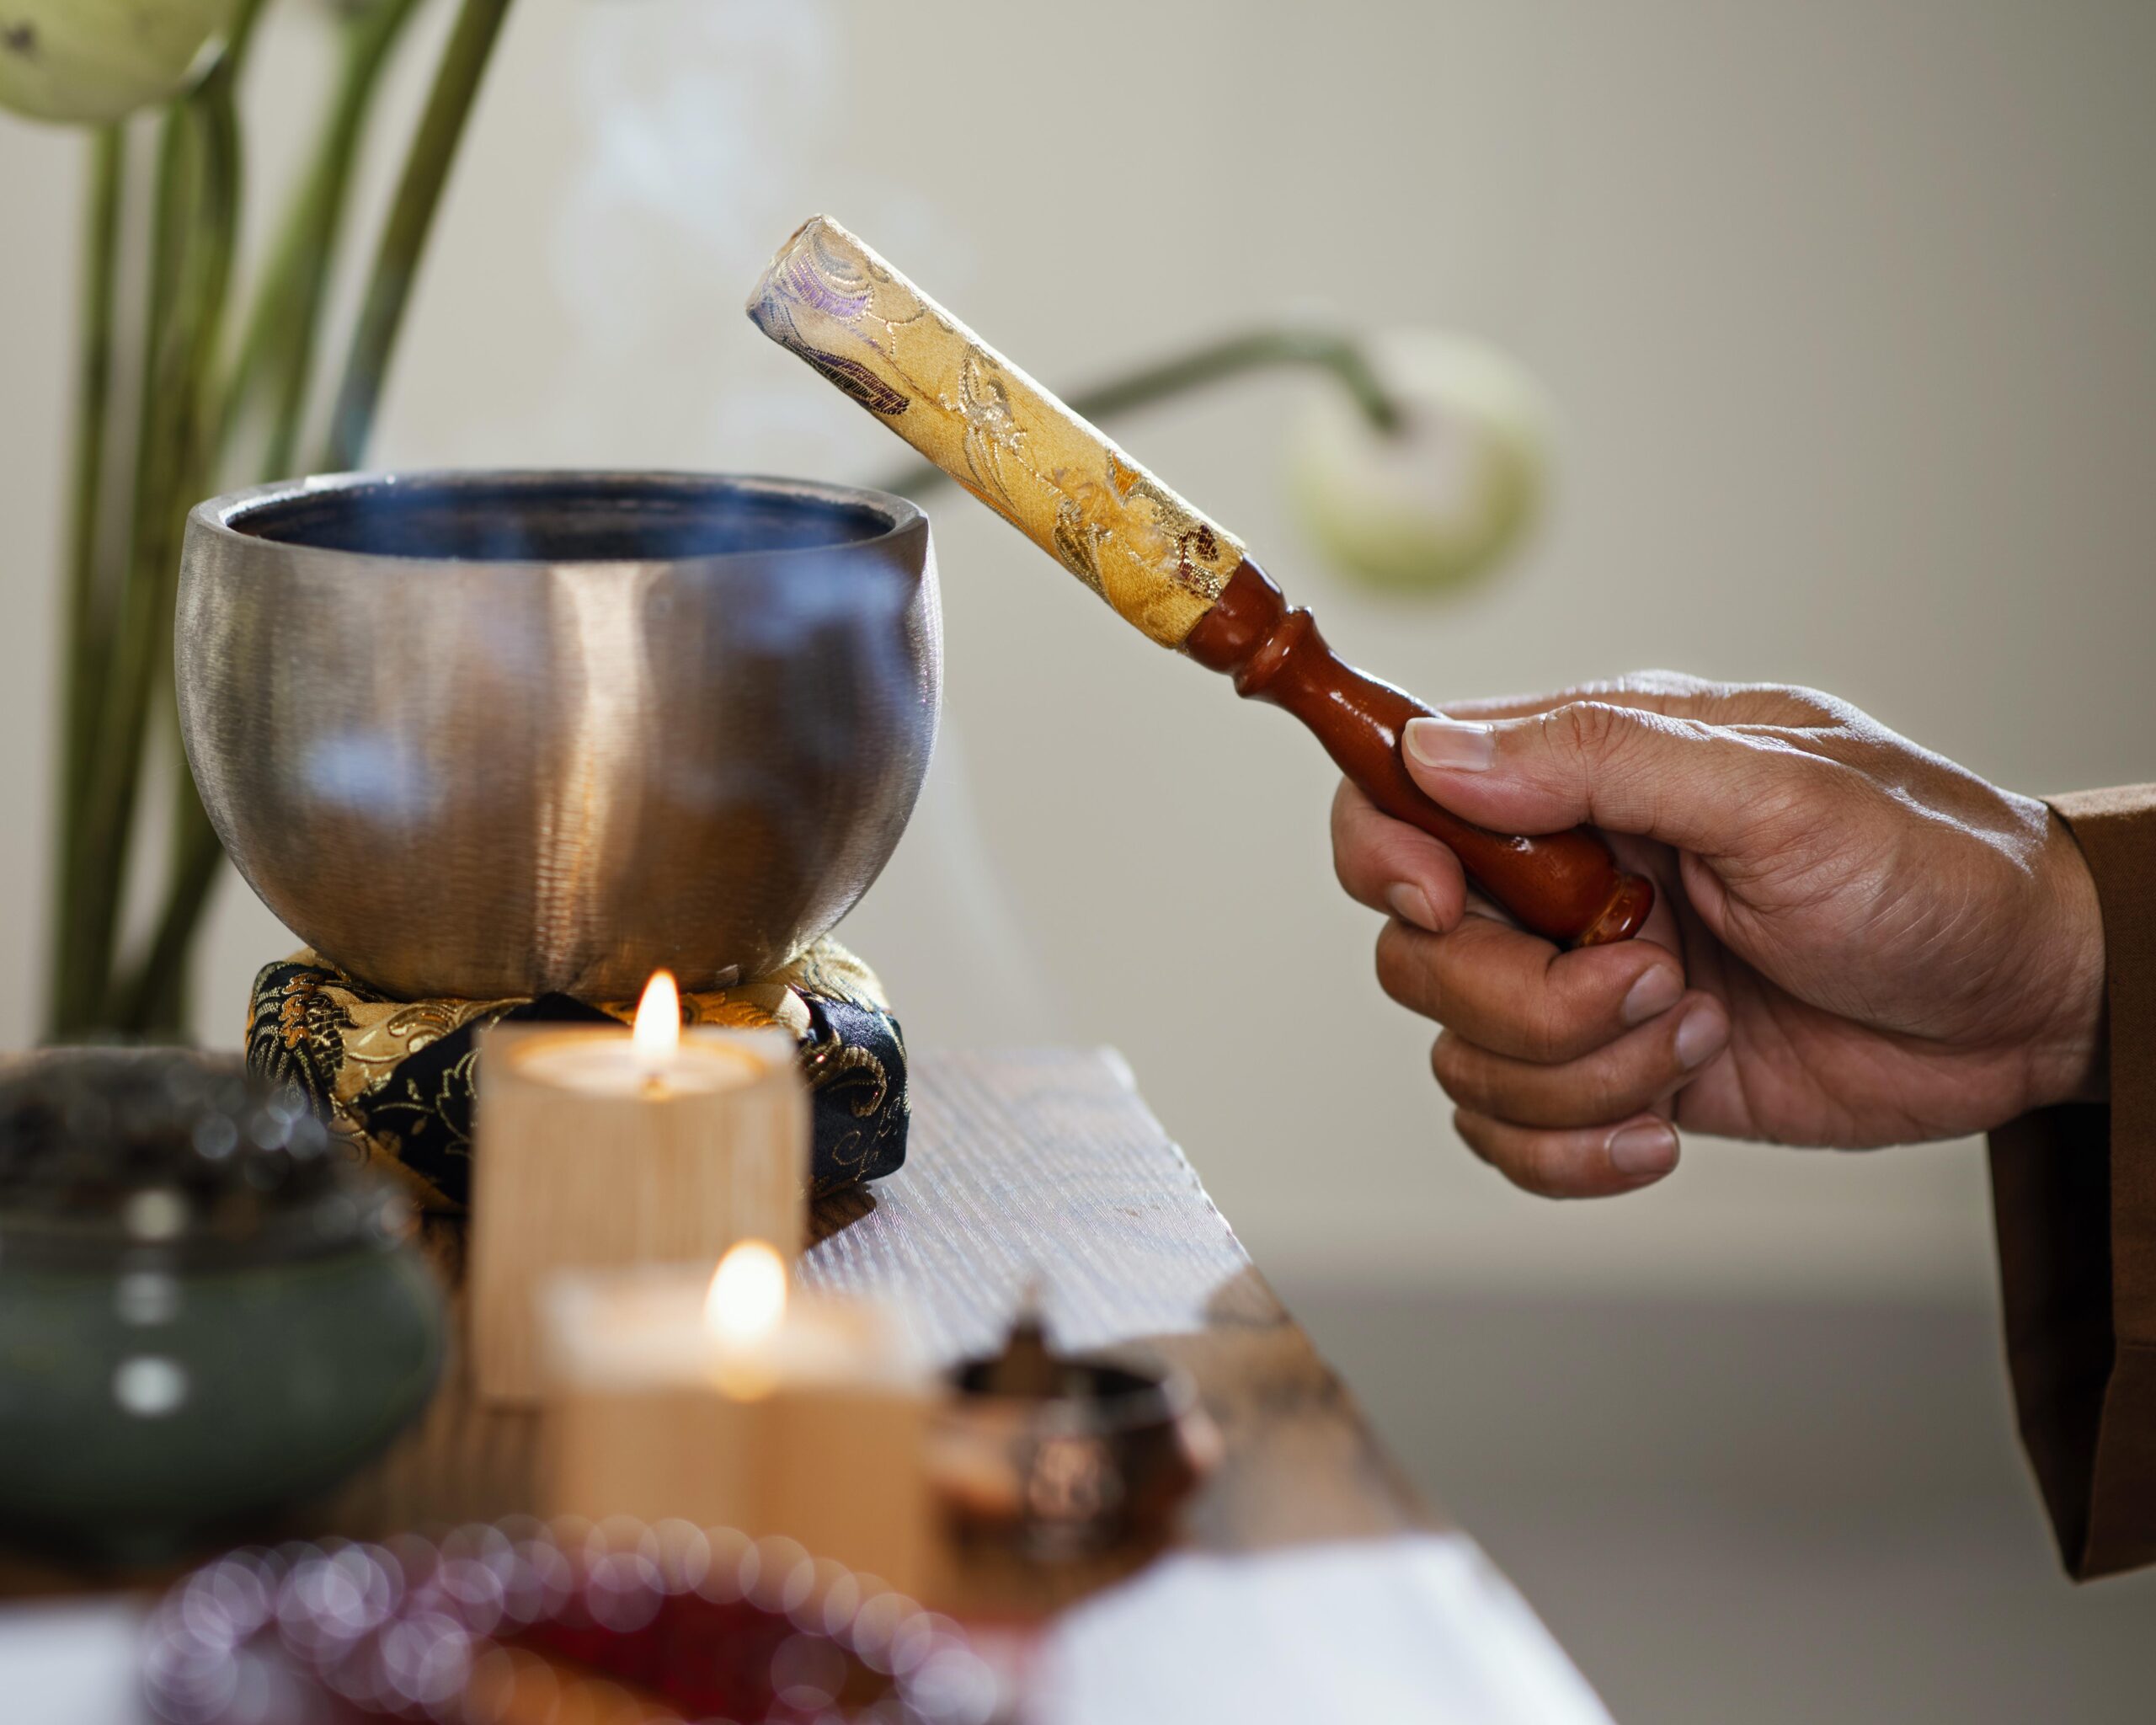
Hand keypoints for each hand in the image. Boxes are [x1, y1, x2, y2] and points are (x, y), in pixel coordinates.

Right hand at [1330, 673, 2107, 1196]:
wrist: (2032, 1005)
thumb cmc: (1931, 870)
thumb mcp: (1776, 793)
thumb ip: (1600, 762)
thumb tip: (1436, 755)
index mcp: (1585, 777)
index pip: (1401, 793)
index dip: (1386, 855)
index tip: (1449, 904)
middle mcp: (1563, 878)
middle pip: (1416, 953)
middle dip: (1522, 997)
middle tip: (1654, 980)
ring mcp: (1581, 983)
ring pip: (1463, 1055)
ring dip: (1575, 1077)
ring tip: (1699, 1037)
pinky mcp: (1614, 1076)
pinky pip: (1510, 1137)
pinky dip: (1570, 1154)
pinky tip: (1665, 1131)